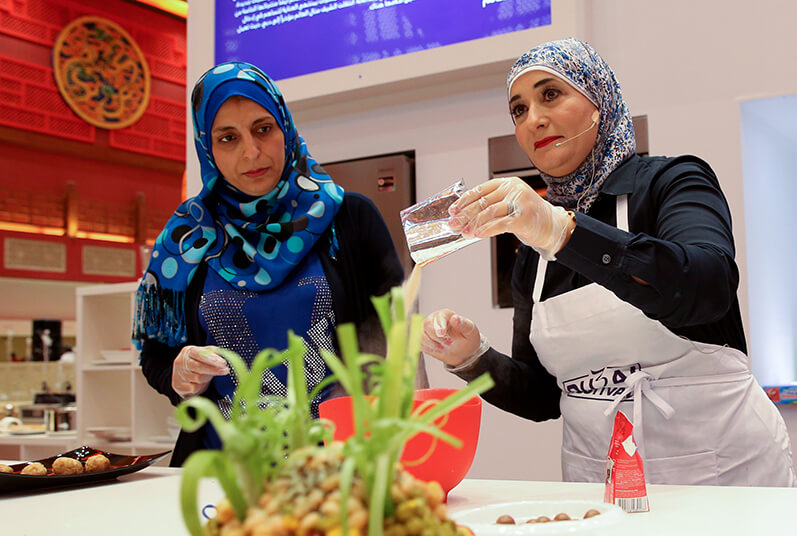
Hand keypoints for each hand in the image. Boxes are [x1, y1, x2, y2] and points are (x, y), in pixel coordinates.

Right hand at [172, 345, 229, 397]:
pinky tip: (200, 383)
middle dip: (214, 370)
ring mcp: (179, 374)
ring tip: (208, 376)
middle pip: (199, 367)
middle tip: (225, 370)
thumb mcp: (203, 354)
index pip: (199, 354)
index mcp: (188, 351)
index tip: (223, 363)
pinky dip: (200, 387)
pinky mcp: (178, 386)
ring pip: (198, 378)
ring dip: (207, 378)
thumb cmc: (195, 362)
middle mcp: (181, 362)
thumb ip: (212, 352)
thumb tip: (223, 354)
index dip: (212, 359)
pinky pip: (194, 388)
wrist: (181, 375)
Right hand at [420, 309, 480, 366]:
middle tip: (448, 344)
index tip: (442, 334)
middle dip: (436, 337)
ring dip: (431, 344)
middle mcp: (434, 319)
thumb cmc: (467, 338)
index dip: (439, 326)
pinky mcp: (423, 339)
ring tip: (443, 349)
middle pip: (427, 325)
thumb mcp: (470, 331)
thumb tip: (455, 318)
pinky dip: (427, 348)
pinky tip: (437, 350)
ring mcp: (426, 329)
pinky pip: (418, 343)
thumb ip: (463, 324)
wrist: (463, 352)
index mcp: (446, 314)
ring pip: (421, 334)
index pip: (439, 317)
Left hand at [448, 177, 573, 258]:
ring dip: (474, 223)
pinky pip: (500, 224)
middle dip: (465, 214)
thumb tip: (465, 216)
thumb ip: (491, 206)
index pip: (481, 189)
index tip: (453, 210)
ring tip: (464, 232)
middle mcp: (514, 190)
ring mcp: (521, 202)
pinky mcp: (525, 218)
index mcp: (508, 183)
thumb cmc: (528, 217)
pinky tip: (478, 234)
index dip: (464, 200)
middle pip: (483, 201)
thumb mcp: (509, 205)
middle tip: (454, 224)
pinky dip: (487, 230)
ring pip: (490, 212)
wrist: (552, 227)